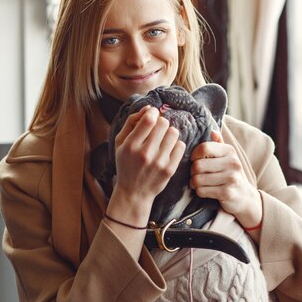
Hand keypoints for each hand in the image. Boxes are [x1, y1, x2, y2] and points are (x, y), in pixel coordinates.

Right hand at [109, 105, 185, 220]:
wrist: (133, 193)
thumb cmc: (126, 164)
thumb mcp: (120, 143)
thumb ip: (131, 122)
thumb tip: (149, 108)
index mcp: (131, 146)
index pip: (149, 119)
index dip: (153, 113)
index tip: (152, 115)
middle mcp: (145, 154)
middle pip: (163, 123)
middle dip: (161, 123)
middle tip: (157, 130)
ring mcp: (159, 162)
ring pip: (174, 133)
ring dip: (169, 133)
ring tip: (163, 139)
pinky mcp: (170, 169)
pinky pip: (181, 145)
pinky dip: (175, 144)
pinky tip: (168, 149)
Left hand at [190, 131, 261, 227]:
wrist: (246, 196)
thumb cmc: (231, 174)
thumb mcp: (228, 157)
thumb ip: (219, 144)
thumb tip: (213, 131)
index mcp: (230, 151)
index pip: (203, 148)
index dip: (194, 155)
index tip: (195, 160)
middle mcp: (232, 163)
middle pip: (198, 165)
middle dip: (192, 172)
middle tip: (195, 175)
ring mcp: (231, 178)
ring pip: (197, 179)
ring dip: (194, 183)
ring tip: (198, 183)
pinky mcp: (227, 193)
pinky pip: (201, 191)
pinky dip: (199, 192)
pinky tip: (205, 191)